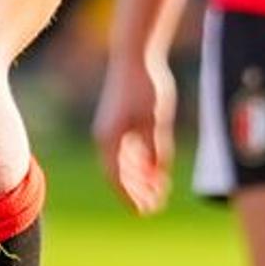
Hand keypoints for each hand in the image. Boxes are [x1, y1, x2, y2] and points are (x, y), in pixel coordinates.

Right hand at [94, 49, 177, 216]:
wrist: (136, 54)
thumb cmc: (146, 85)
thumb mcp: (156, 120)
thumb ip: (156, 148)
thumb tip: (156, 173)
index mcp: (110, 138)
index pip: (117, 178)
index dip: (131, 196)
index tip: (145, 211)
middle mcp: (106, 136)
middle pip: (119, 174)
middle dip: (137, 191)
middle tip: (154, 206)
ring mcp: (110, 128)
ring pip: (123, 163)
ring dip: (139, 178)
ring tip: (159, 190)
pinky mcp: (118, 120)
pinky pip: (126, 150)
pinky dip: (139, 162)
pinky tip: (155, 170)